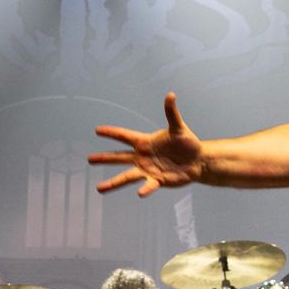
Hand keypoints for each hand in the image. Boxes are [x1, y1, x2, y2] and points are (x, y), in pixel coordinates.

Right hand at [90, 92, 204, 196]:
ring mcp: (148, 170)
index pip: (125, 136)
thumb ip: (171, 113)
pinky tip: (140, 193)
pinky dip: (145, 188)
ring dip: (113, 182)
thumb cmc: (188, 143)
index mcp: (145, 142)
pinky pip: (149, 185)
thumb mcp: (179, 128)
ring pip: (127, 176)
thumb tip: (171, 95)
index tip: (97, 130)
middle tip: (89, 159)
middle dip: (104, 158)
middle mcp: (142, 157)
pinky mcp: (158, 181)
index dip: (112, 133)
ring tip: (99, 188)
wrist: (198, 161)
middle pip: (119, 157)